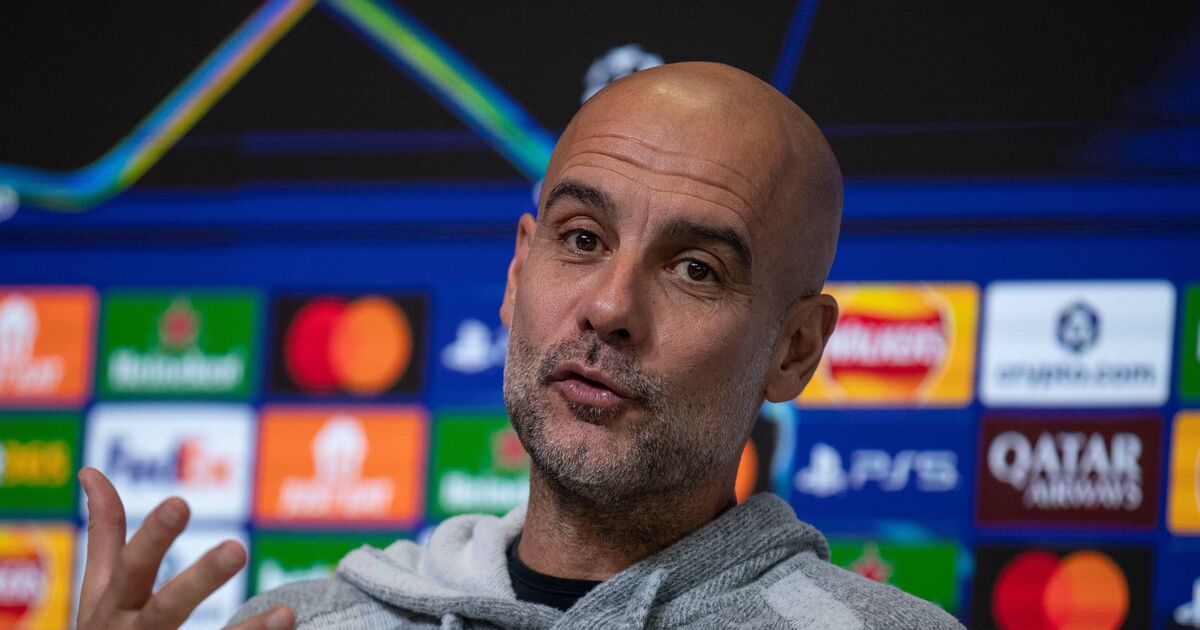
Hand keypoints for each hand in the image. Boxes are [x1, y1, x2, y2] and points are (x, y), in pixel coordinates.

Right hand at [76, 467, 294, 629]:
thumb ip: (103, 535)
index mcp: (112, 606)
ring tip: (286, 613)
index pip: (131, 565)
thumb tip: (90, 471)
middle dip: (199, 580)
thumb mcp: (98, 590)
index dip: (154, 536)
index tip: (181, 501)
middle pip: (167, 609)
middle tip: (236, 549)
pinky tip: (288, 623)